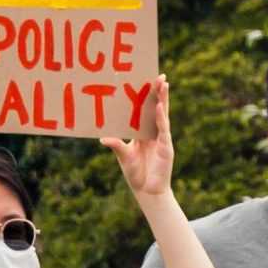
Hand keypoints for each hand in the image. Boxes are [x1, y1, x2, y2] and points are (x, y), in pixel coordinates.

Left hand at [100, 75, 173, 198]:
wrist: (147, 192)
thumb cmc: (136, 175)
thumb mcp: (123, 156)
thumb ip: (116, 145)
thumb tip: (102, 137)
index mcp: (145, 133)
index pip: (147, 110)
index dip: (148, 97)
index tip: (147, 81)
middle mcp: (155, 133)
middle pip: (158, 108)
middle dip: (159, 92)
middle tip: (160, 75)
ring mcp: (162, 139)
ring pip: (163, 115)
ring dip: (163, 100)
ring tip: (163, 84)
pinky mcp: (165, 147)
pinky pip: (163, 129)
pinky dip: (161, 118)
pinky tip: (159, 106)